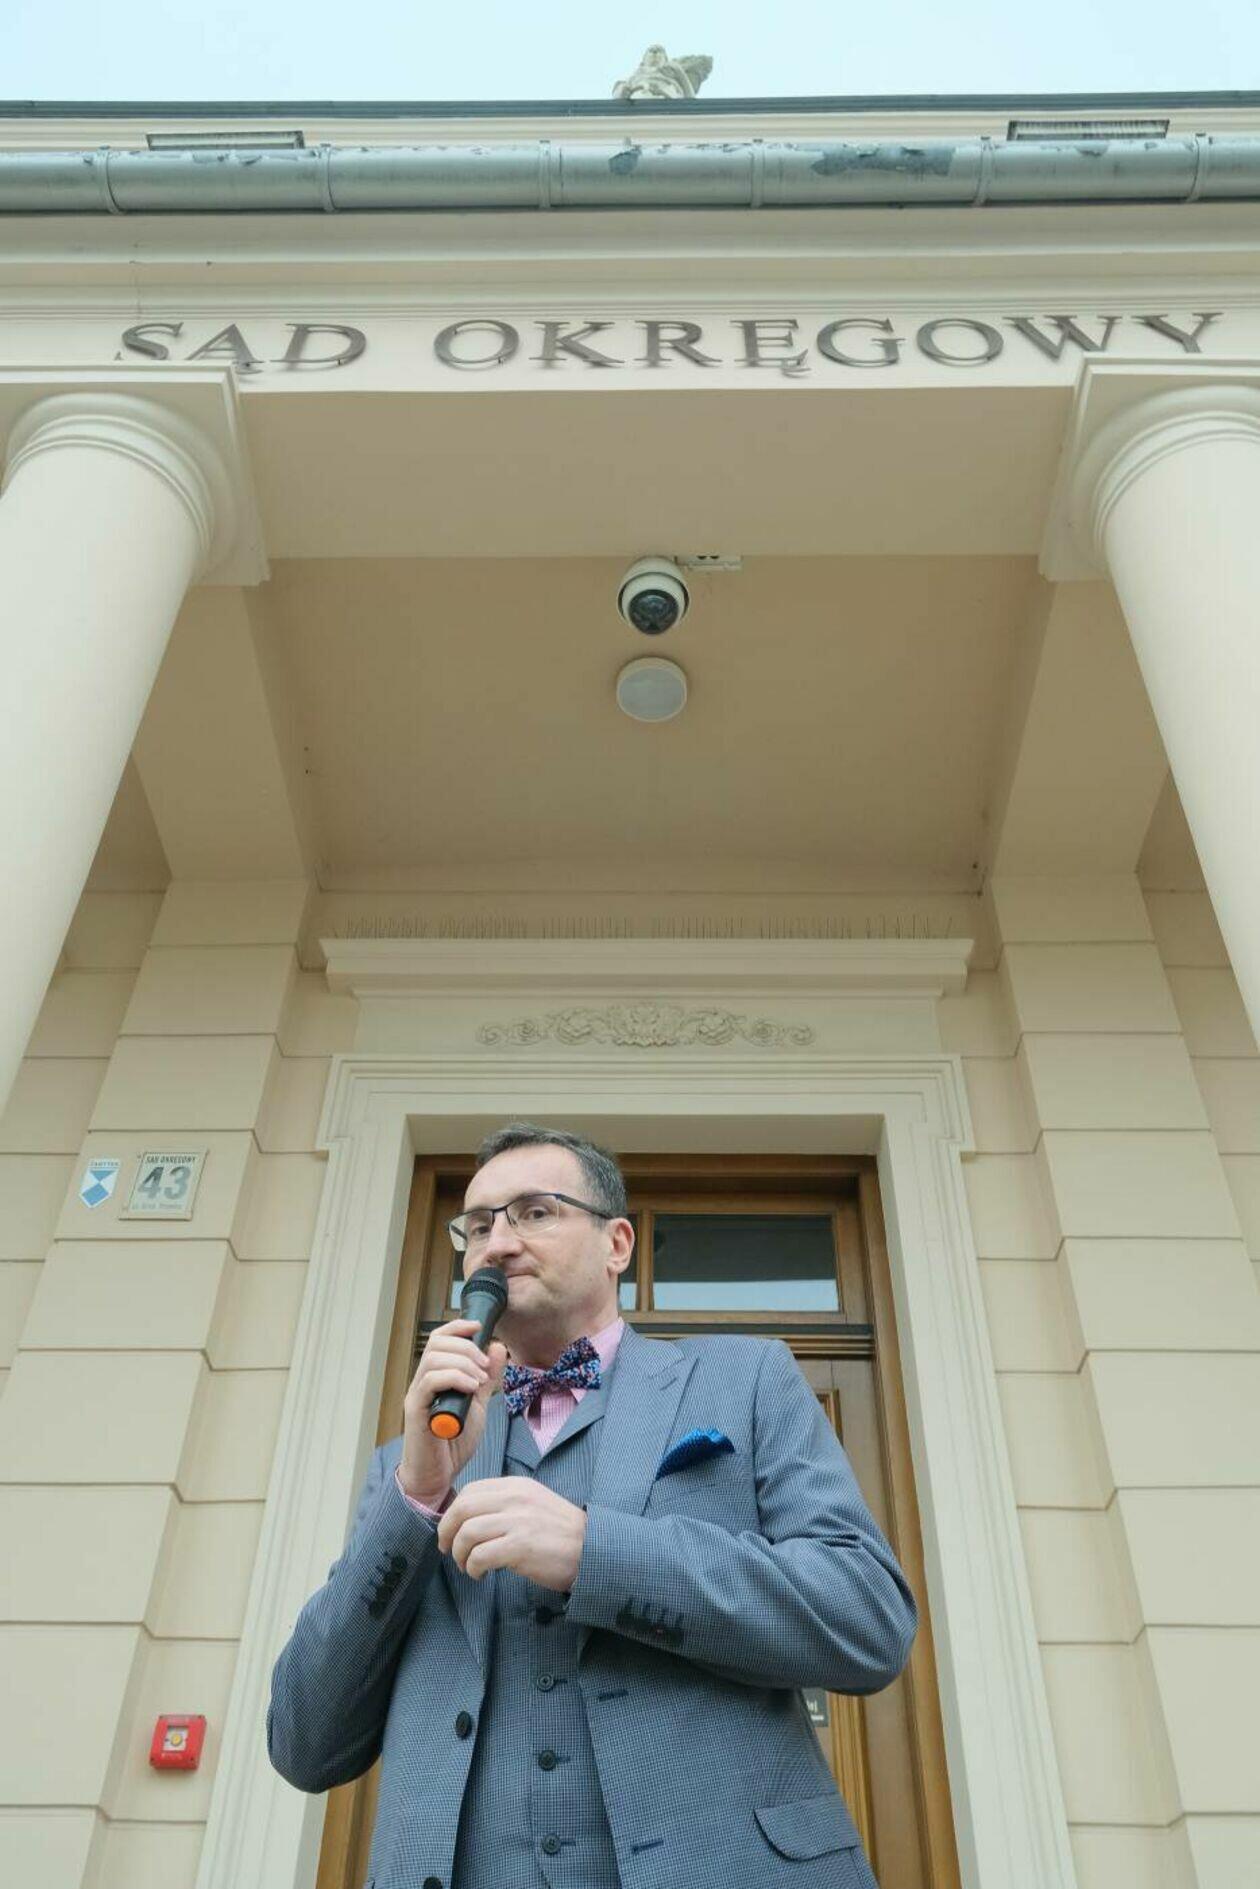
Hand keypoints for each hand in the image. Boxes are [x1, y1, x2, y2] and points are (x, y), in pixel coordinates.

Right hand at [398, 1318, 506, 1505]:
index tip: (479, 1326)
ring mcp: (417, 1395)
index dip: (458, 1326)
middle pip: (438, 1343)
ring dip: (463, 1363)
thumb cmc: (453, 1443)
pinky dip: (454, 1378)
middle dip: (467, 1348)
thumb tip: (497, 1346)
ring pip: (434, 1359)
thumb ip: (486, 1377)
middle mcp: (422, 1381)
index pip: (439, 1338)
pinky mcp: (416, 1410)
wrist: (438, 1476)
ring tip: (479, 1381)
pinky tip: (470, 1388)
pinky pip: (430, 1382)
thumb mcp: (477, 1404)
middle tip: (484, 1367)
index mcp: (435, 1376)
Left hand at [437, 1478, 587, 1589]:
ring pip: (467, 1533)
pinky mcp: (520, 1546)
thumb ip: (505, 1504)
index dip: (452, 1513)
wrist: (592, 1550)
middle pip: (462, 1509)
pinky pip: (480, 1556)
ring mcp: (518, 1521)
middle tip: (448, 1550)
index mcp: (516, 1486)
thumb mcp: (533, 1504)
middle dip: (447, 1532)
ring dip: (460, 1554)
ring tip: (468, 1567)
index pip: (470, 1491)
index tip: (450, 1531)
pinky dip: (473, 1568)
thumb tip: (469, 1519)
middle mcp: (515, 1498)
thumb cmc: (561, 1533)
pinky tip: (480, 1575)